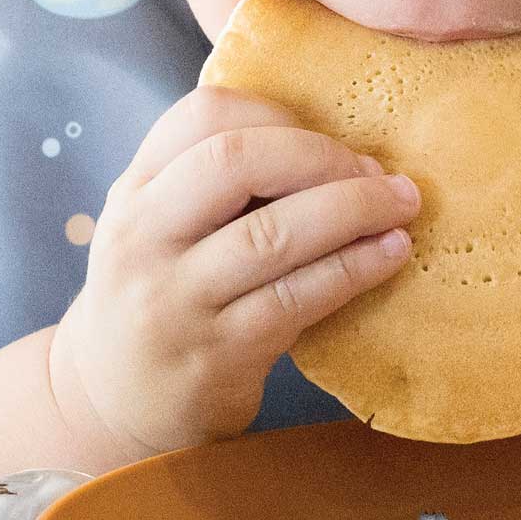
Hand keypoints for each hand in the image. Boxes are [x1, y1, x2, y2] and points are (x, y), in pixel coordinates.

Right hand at [48, 85, 418, 459]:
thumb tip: (339, 146)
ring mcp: (176, 299)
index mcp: (133, 192)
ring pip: (274, 232)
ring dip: (354, 208)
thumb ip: (216, 183)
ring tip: (402, 204)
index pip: (202, 115)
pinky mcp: (218, 352)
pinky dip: (355, 267)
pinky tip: (392, 254)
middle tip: (374, 170)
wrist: (118, 406)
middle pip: (236, 161)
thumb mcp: (160, 229)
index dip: (277, 113)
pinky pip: (298, 297)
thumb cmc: (163, 299)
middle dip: (321, 156)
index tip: (325, 135)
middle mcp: (142, 238)